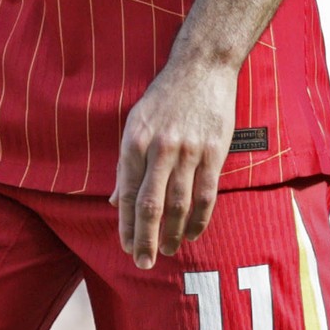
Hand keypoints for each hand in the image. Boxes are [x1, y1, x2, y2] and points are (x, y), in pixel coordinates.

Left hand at [113, 54, 238, 268]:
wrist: (201, 68)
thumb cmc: (164, 97)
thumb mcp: (135, 123)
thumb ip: (126, 165)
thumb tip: (116, 201)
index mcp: (135, 142)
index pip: (129, 194)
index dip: (127, 225)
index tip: (126, 247)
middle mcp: (160, 149)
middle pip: (151, 205)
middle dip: (145, 239)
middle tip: (143, 262)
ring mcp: (188, 151)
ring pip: (178, 204)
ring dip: (172, 234)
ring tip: (167, 251)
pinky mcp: (214, 151)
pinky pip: (206, 194)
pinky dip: (198, 219)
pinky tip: (192, 234)